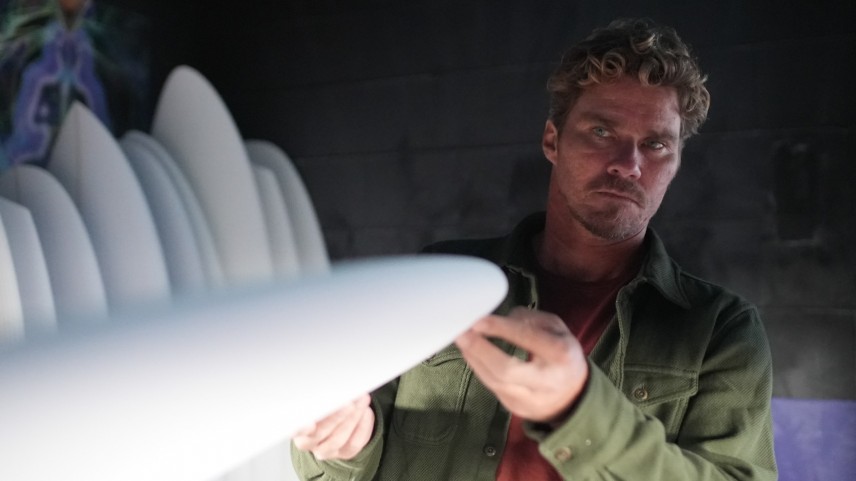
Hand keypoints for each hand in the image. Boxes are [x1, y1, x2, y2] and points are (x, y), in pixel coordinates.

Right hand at [292, 394, 374, 460]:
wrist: (334, 417)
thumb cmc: (321, 402)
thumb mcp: (316, 395)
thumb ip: (319, 393)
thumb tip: (330, 383)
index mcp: (295, 425)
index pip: (295, 429)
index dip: (301, 428)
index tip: (310, 423)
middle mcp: (307, 441)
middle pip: (319, 433)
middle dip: (335, 417)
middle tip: (348, 403)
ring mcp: (325, 450)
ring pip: (338, 440)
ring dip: (353, 418)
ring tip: (361, 401)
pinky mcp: (343, 453)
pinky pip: (355, 443)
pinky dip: (363, 426)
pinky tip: (366, 412)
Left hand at [455, 307, 588, 422]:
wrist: (573, 397)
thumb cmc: (561, 355)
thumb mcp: (556, 329)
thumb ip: (531, 320)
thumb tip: (502, 319)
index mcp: (561, 355)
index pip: (528, 339)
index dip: (500, 328)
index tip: (479, 320)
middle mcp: (547, 380)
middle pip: (506, 369)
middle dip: (479, 349)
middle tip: (461, 333)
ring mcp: (530, 399)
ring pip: (494, 381)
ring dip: (473, 358)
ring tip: (461, 340)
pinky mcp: (515, 408)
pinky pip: (491, 386)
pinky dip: (478, 368)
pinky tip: (471, 354)